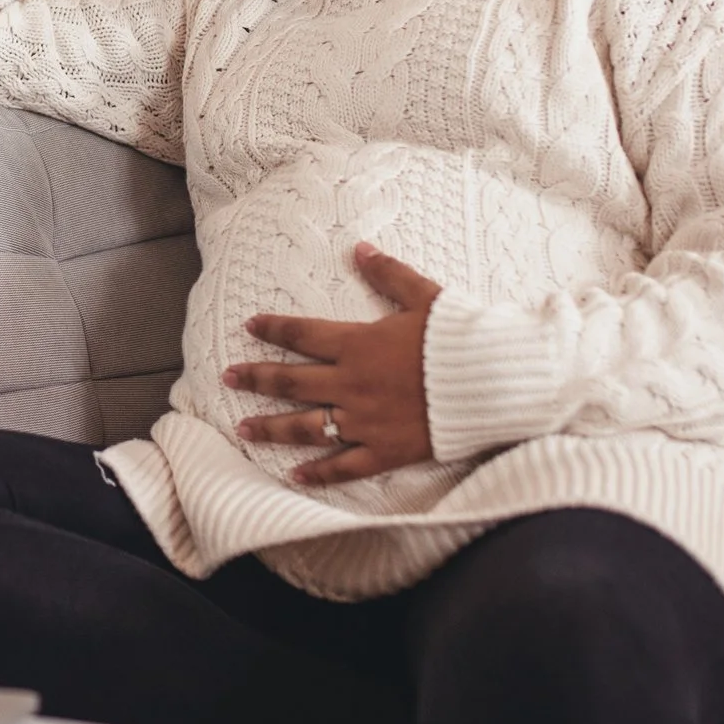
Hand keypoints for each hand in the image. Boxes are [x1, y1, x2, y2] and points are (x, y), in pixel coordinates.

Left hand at [226, 243, 444, 484]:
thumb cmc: (462, 337)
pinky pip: (344, 466)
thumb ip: (388, 274)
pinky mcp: (385, 450)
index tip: (250, 326)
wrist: (496, 383)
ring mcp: (365, 422)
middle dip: (256, 377)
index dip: (274, 329)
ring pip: (306, 426)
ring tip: (242, 428)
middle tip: (227, 376)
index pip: (302, 335)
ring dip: (271, 427)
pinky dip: (319, 473)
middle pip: (291, 381)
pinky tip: (295, 475)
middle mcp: (352, 384)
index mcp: (359, 345)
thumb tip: (359, 248)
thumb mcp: (425, 296)